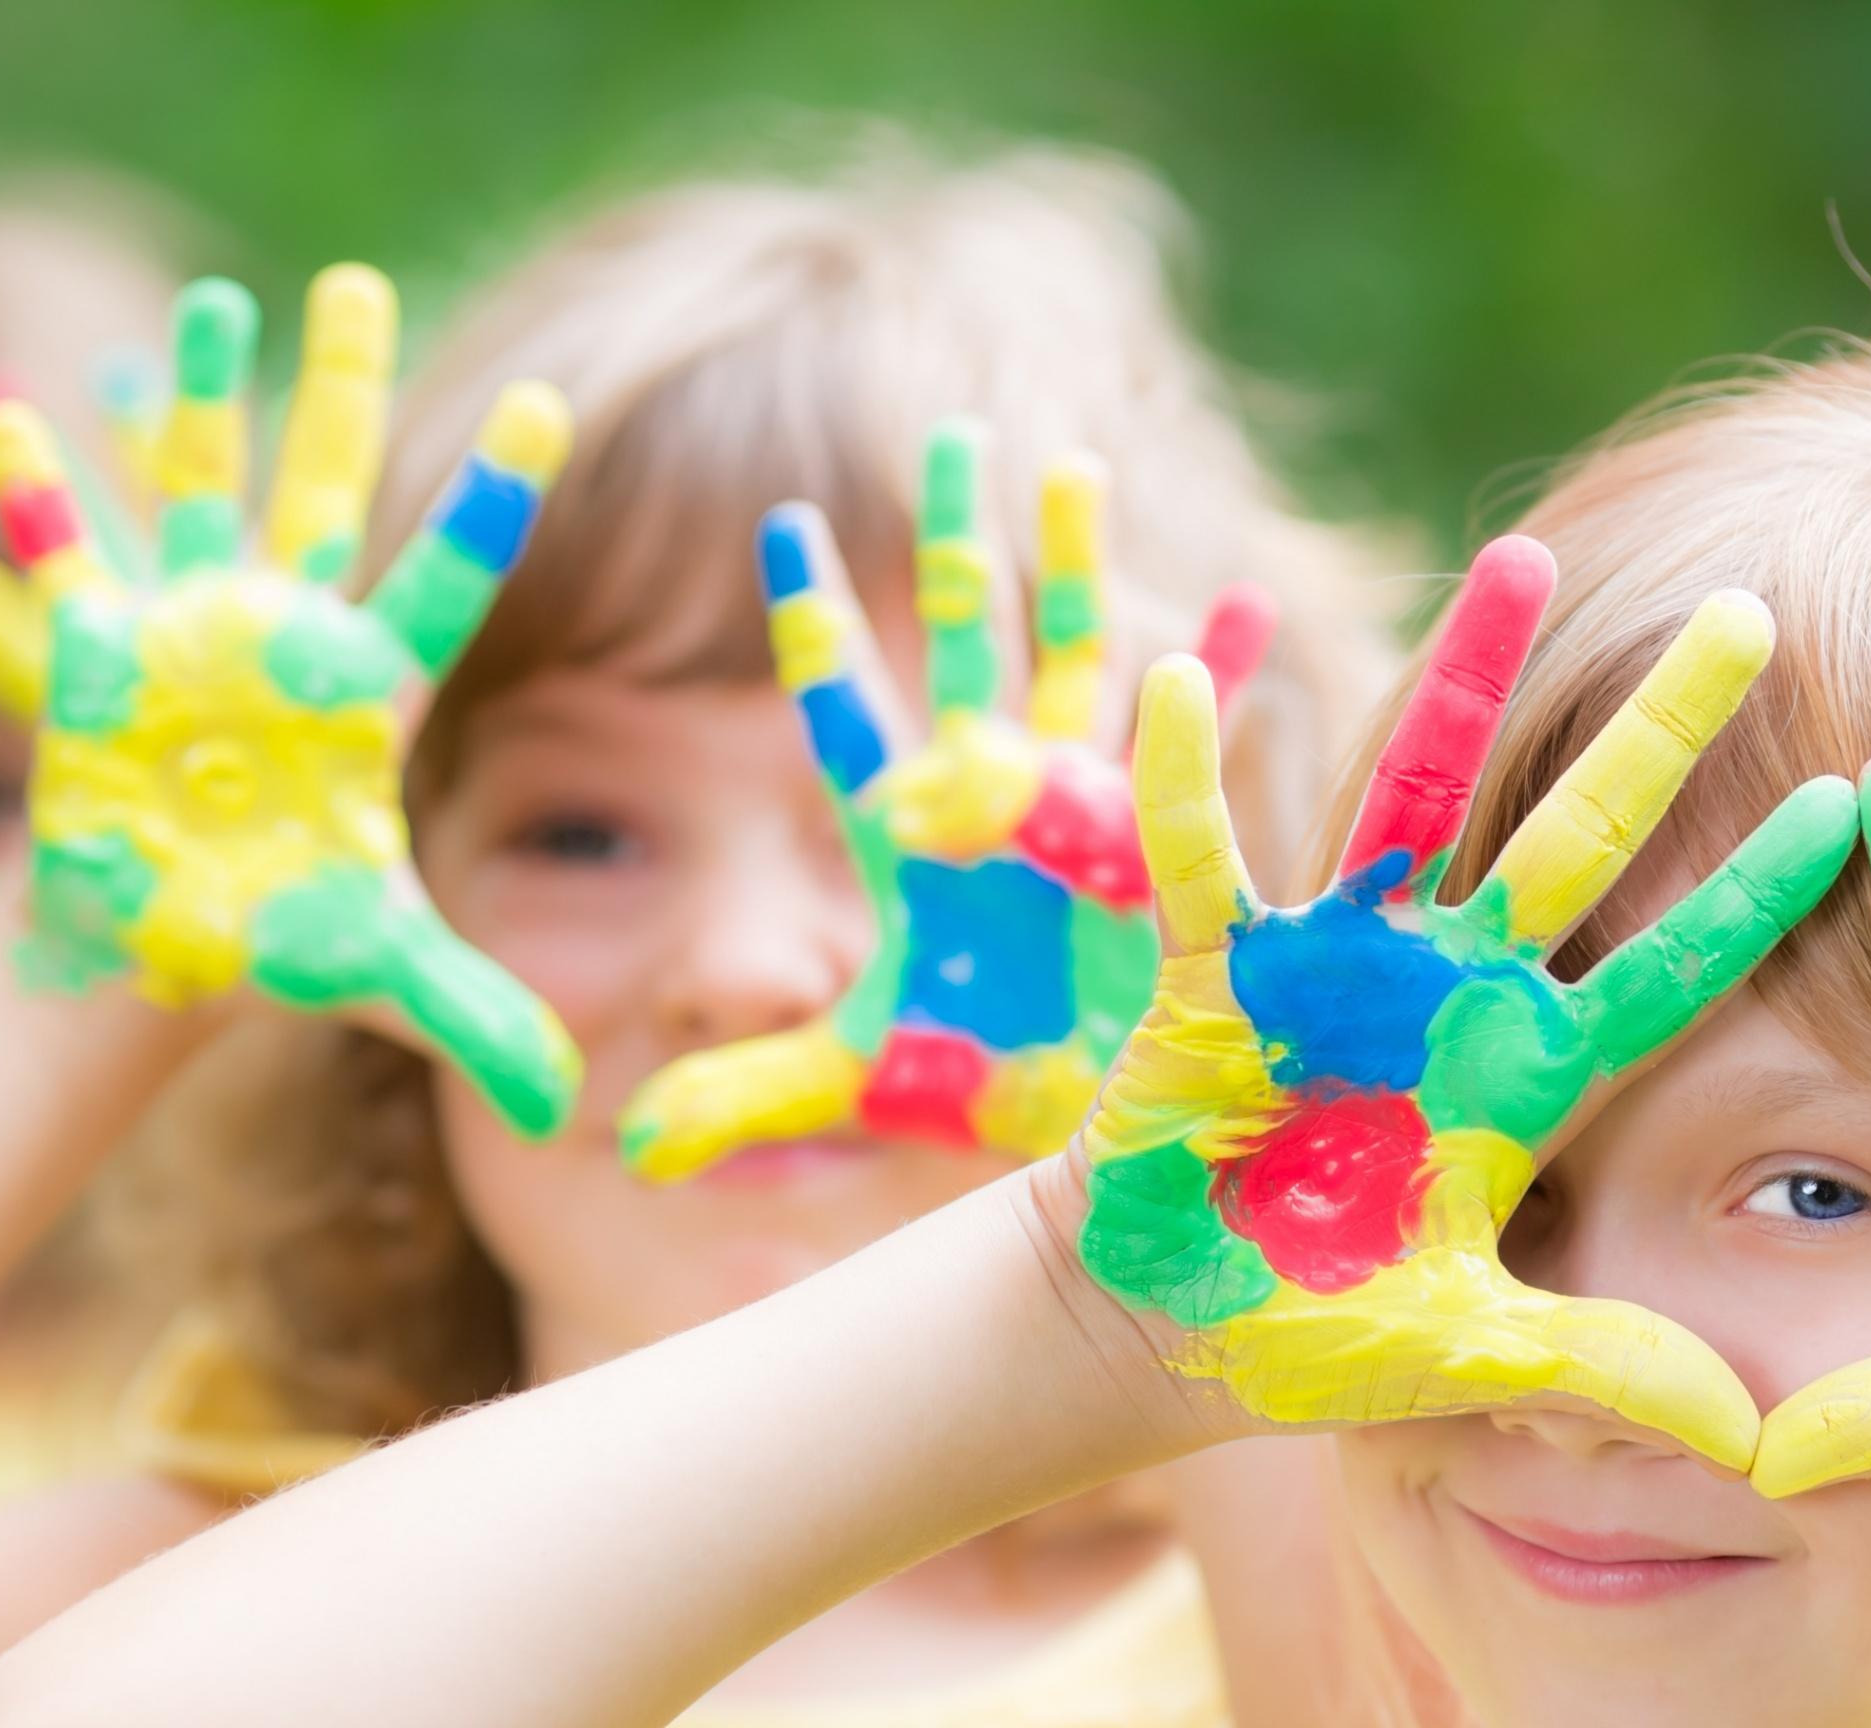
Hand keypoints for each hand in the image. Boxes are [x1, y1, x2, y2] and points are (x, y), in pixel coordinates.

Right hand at [0, 267, 581, 1135]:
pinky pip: (64, 556)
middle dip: (347, 390)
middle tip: (363, 283)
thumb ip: (476, 1019)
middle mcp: (283, 637)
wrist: (155, 952)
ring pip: (201, 487)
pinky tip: (9, 407)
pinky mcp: (99, 658)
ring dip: (197, 398)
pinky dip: (34, 489)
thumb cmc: (269, 947)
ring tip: (210, 302)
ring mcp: (189, 635)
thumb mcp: (379, 977)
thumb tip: (569, 1105)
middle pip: (331, 489)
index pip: (449, 573)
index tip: (551, 405)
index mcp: (364, 690)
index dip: (493, 495)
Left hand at [616, 421, 1274, 1180]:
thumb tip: (627, 1143)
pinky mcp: (1160, 842)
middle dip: (957, 545)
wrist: (1077, 1123)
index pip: (848, 708)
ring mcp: (1082, 806)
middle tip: (949, 441)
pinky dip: (1220, 676)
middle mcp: (993, 796)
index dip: (819, 624)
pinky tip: (1243, 601)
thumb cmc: (966, 1083)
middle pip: (967, 642)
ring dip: (1075, 571)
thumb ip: (741, 1092)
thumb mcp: (848, 1081)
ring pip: (1073, 658)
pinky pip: (1196, 743)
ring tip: (1068, 467)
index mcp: (910, 834)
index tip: (784, 525)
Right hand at [1076, 538, 1855, 1462]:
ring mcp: (1337, 971)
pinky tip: (1186, 679)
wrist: (1161, 1331)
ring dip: (1465, 682)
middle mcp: (1448, 1000)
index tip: (1862, 806)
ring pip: (1416, 797)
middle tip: (1751, 610)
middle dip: (1661, 731)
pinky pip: (1202, 860)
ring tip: (1521, 554)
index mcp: (1522, 1085)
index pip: (1672, 977)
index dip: (1761, 899)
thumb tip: (1753, 1440)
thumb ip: (1599, 1374)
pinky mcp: (1219, 975)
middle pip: (1576, 841)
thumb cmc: (1313, 1344)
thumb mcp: (1465, 1364)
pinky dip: (1188, 779)